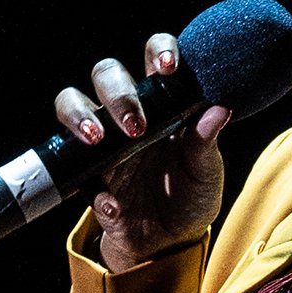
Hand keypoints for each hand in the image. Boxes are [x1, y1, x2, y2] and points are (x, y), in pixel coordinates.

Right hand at [54, 29, 230, 270]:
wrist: (169, 242)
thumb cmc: (191, 196)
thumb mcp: (205, 172)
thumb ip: (206, 143)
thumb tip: (220, 109)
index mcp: (164, 104)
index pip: (154, 60)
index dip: (158, 50)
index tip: (168, 68)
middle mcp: (128, 114)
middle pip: (106, 73)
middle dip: (117, 92)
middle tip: (136, 125)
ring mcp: (102, 141)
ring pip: (71, 102)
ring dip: (81, 116)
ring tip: (100, 140)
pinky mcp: (85, 174)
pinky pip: (71, 168)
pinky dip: (94, 189)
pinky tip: (114, 204)